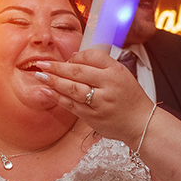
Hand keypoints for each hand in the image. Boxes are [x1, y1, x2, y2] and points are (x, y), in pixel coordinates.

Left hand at [33, 48, 151, 143]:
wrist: (141, 123)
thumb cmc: (130, 99)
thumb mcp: (122, 75)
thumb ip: (100, 66)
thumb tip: (74, 58)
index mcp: (116, 72)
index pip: (92, 57)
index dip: (76, 56)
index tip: (66, 59)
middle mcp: (108, 85)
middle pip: (78, 72)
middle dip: (57, 67)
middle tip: (42, 63)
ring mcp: (99, 102)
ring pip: (72, 88)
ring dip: (53, 81)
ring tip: (40, 75)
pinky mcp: (92, 116)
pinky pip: (71, 105)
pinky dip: (57, 97)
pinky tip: (46, 91)